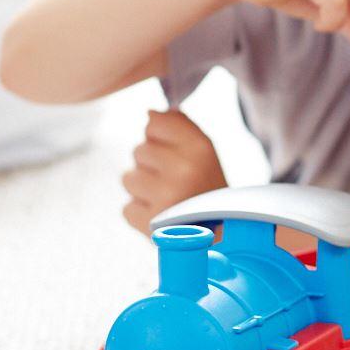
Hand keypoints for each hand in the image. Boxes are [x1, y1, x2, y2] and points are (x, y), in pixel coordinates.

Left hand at [121, 108, 223, 236]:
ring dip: (142, 190)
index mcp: (201, 147)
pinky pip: (126, 208)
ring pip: (128, 179)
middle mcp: (185, 170)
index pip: (154, 123)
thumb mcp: (204, 150)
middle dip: (150, 165)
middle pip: (138, 150)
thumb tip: (149, 113)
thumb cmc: (206, 187)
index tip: (176, 153)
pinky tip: (161, 217)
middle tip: (174, 181)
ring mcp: (167, 198)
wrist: (223, 235)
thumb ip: (178, 125)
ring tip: (166, 199)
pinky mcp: (151, 225)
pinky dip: (140, 214)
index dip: (160, 138)